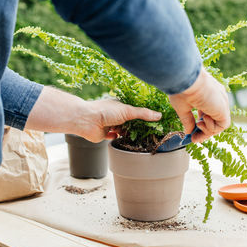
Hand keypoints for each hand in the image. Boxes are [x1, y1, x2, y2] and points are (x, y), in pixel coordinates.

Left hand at [25, 87, 160, 142]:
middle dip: (137, 125)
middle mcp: (115, 114)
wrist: (87, 121)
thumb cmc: (105, 111)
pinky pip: (114, 137)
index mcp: (120, 106)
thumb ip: (143, 114)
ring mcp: (110, 124)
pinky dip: (119, 138)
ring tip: (139, 137)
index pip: (134, 110)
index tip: (153, 120)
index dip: (143, 115)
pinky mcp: (105, 134)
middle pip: (129, 121)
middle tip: (149, 131)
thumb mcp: (128, 111)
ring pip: (122, 129)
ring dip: (128, 132)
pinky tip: (126, 140)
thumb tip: (159, 115)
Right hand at [169, 66, 230, 142]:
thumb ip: (188, 120)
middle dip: (204, 133)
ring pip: (218, 125)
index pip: (208, 114)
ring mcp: (221, 104)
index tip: (192, 135)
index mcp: (208, 96)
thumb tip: (189, 132)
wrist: (186, 80)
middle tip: (194, 139)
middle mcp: (217, 100)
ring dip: (207, 131)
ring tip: (198, 124)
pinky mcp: (223, 110)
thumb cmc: (182, 89)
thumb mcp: (182, 107)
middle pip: (215, 121)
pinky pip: (222, 126)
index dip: (201, 126)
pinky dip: (211, 128)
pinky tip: (202, 120)